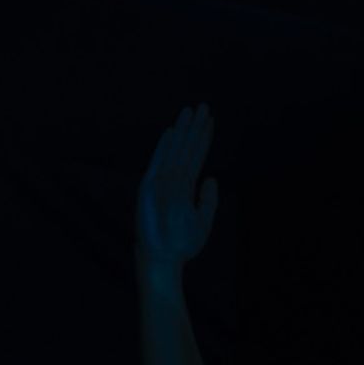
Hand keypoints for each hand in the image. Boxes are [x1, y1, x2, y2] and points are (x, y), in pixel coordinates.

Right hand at [136, 105, 222, 271]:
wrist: (164, 258)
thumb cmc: (182, 243)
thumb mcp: (203, 220)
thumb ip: (208, 200)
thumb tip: (213, 179)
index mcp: (186, 187)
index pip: (196, 156)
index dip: (203, 138)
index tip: (210, 121)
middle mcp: (174, 180)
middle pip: (187, 148)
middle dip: (195, 128)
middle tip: (203, 106)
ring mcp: (162, 182)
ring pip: (175, 151)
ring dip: (182, 131)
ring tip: (190, 111)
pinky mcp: (151, 188)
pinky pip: (159, 162)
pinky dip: (164, 147)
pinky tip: (171, 132)